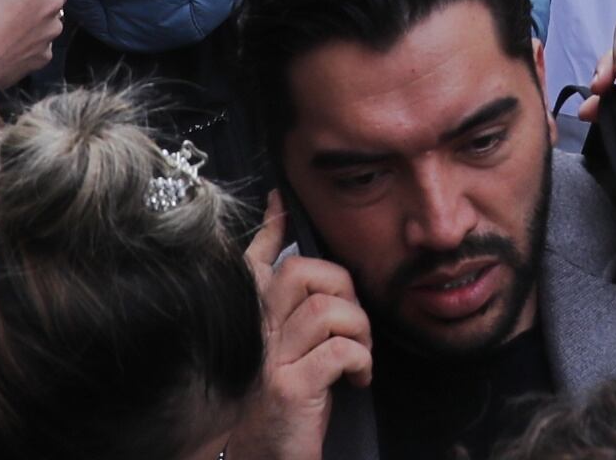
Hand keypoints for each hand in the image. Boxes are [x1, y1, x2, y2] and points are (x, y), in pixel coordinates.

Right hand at [229, 196, 373, 459]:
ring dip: (359, 329)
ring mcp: (270, 361)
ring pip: (326, 308)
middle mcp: (255, 336)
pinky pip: (339, 348)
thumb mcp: (286, 360)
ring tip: (360, 358)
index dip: (270, 228)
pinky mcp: (290, 388)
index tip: (281, 200)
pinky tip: (358, 380)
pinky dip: (361, 360)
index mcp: (254, 326)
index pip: (254, 264)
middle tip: (354, 325)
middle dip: (342, 286)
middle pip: (300, 273)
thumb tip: (328, 292)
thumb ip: (296, 324)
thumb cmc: (283, 416)